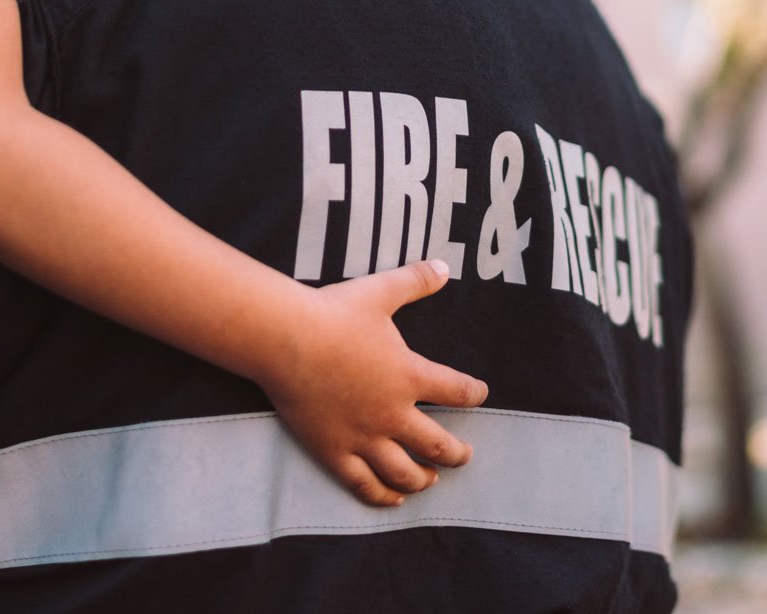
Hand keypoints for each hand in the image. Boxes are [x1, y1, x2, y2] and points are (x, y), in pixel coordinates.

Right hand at [257, 259, 488, 506]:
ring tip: (432, 480)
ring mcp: (363, 436)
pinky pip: (363, 483)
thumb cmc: (334, 314)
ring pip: (403, 471)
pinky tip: (392, 499)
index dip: (473, 394)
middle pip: (437, 444)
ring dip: (423, 479)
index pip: (456, 391)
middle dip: (457, 452)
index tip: (480, 394)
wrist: (286, 339)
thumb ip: (414, 281)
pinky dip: (382, 495)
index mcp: (409, 375)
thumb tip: (443, 266)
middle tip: (465, 455)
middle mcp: (392, 413)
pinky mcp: (333, 450)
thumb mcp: (380, 291)